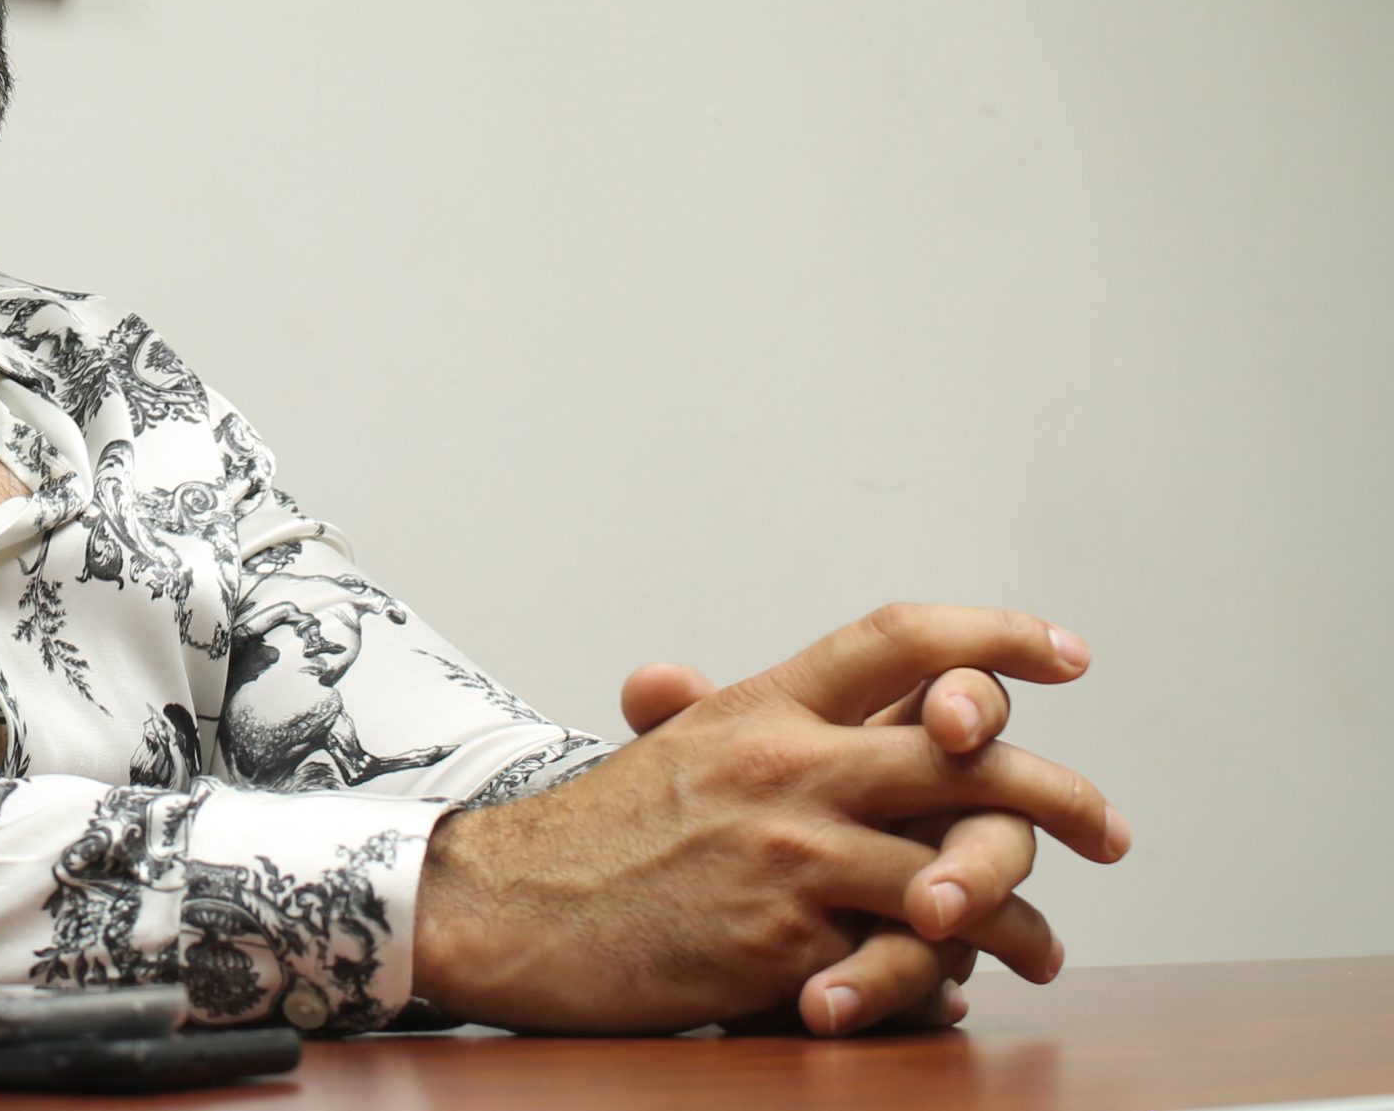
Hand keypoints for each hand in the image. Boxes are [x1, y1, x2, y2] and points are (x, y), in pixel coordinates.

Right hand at [622, 658, 1077, 1033]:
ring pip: (957, 874)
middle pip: (966, 759)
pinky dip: (945, 979)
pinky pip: (902, 961)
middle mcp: (788, 765)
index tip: (1065, 653)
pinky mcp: (785, 942)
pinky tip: (962, 989)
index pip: (900, 638)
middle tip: (1111, 831)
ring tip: (1045, 946)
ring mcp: (790, 854)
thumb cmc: (600, 833)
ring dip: (1021, 917)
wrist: (514, 910)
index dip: (994, 636)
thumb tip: (855, 702)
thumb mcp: (680, 746)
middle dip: (1059, 795)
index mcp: (764, 705)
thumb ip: (769, 715)